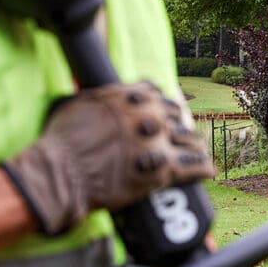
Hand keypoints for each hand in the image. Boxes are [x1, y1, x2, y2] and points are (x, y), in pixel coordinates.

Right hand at [2, 81, 212, 234]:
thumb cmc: (62, 141)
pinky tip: (208, 170)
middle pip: (176, 116)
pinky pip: (192, 167)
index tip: (166, 112)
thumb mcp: (80, 103)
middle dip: (179, 125)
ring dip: (194, 146)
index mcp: (129, 97)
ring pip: (189, 140)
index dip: (162, 104)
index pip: (157, 93)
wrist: (59, 174)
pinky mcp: (161, 171)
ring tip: (198, 151)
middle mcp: (147, 116)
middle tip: (182, 134)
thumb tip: (108, 92)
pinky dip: (203, 168)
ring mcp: (156, 143)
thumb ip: (104, 96)